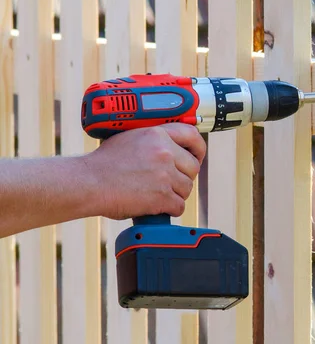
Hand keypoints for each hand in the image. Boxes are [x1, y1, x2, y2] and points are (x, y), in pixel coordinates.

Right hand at [82, 124, 205, 220]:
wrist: (88, 182)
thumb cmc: (103, 163)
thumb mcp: (131, 137)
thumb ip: (154, 140)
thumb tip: (171, 147)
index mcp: (158, 134)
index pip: (192, 136)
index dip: (198, 148)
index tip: (197, 156)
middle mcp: (164, 152)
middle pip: (193, 167)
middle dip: (184, 176)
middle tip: (171, 182)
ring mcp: (164, 175)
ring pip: (187, 188)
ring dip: (176, 194)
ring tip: (158, 194)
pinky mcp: (161, 196)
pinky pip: (179, 206)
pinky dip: (170, 209)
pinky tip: (157, 206)